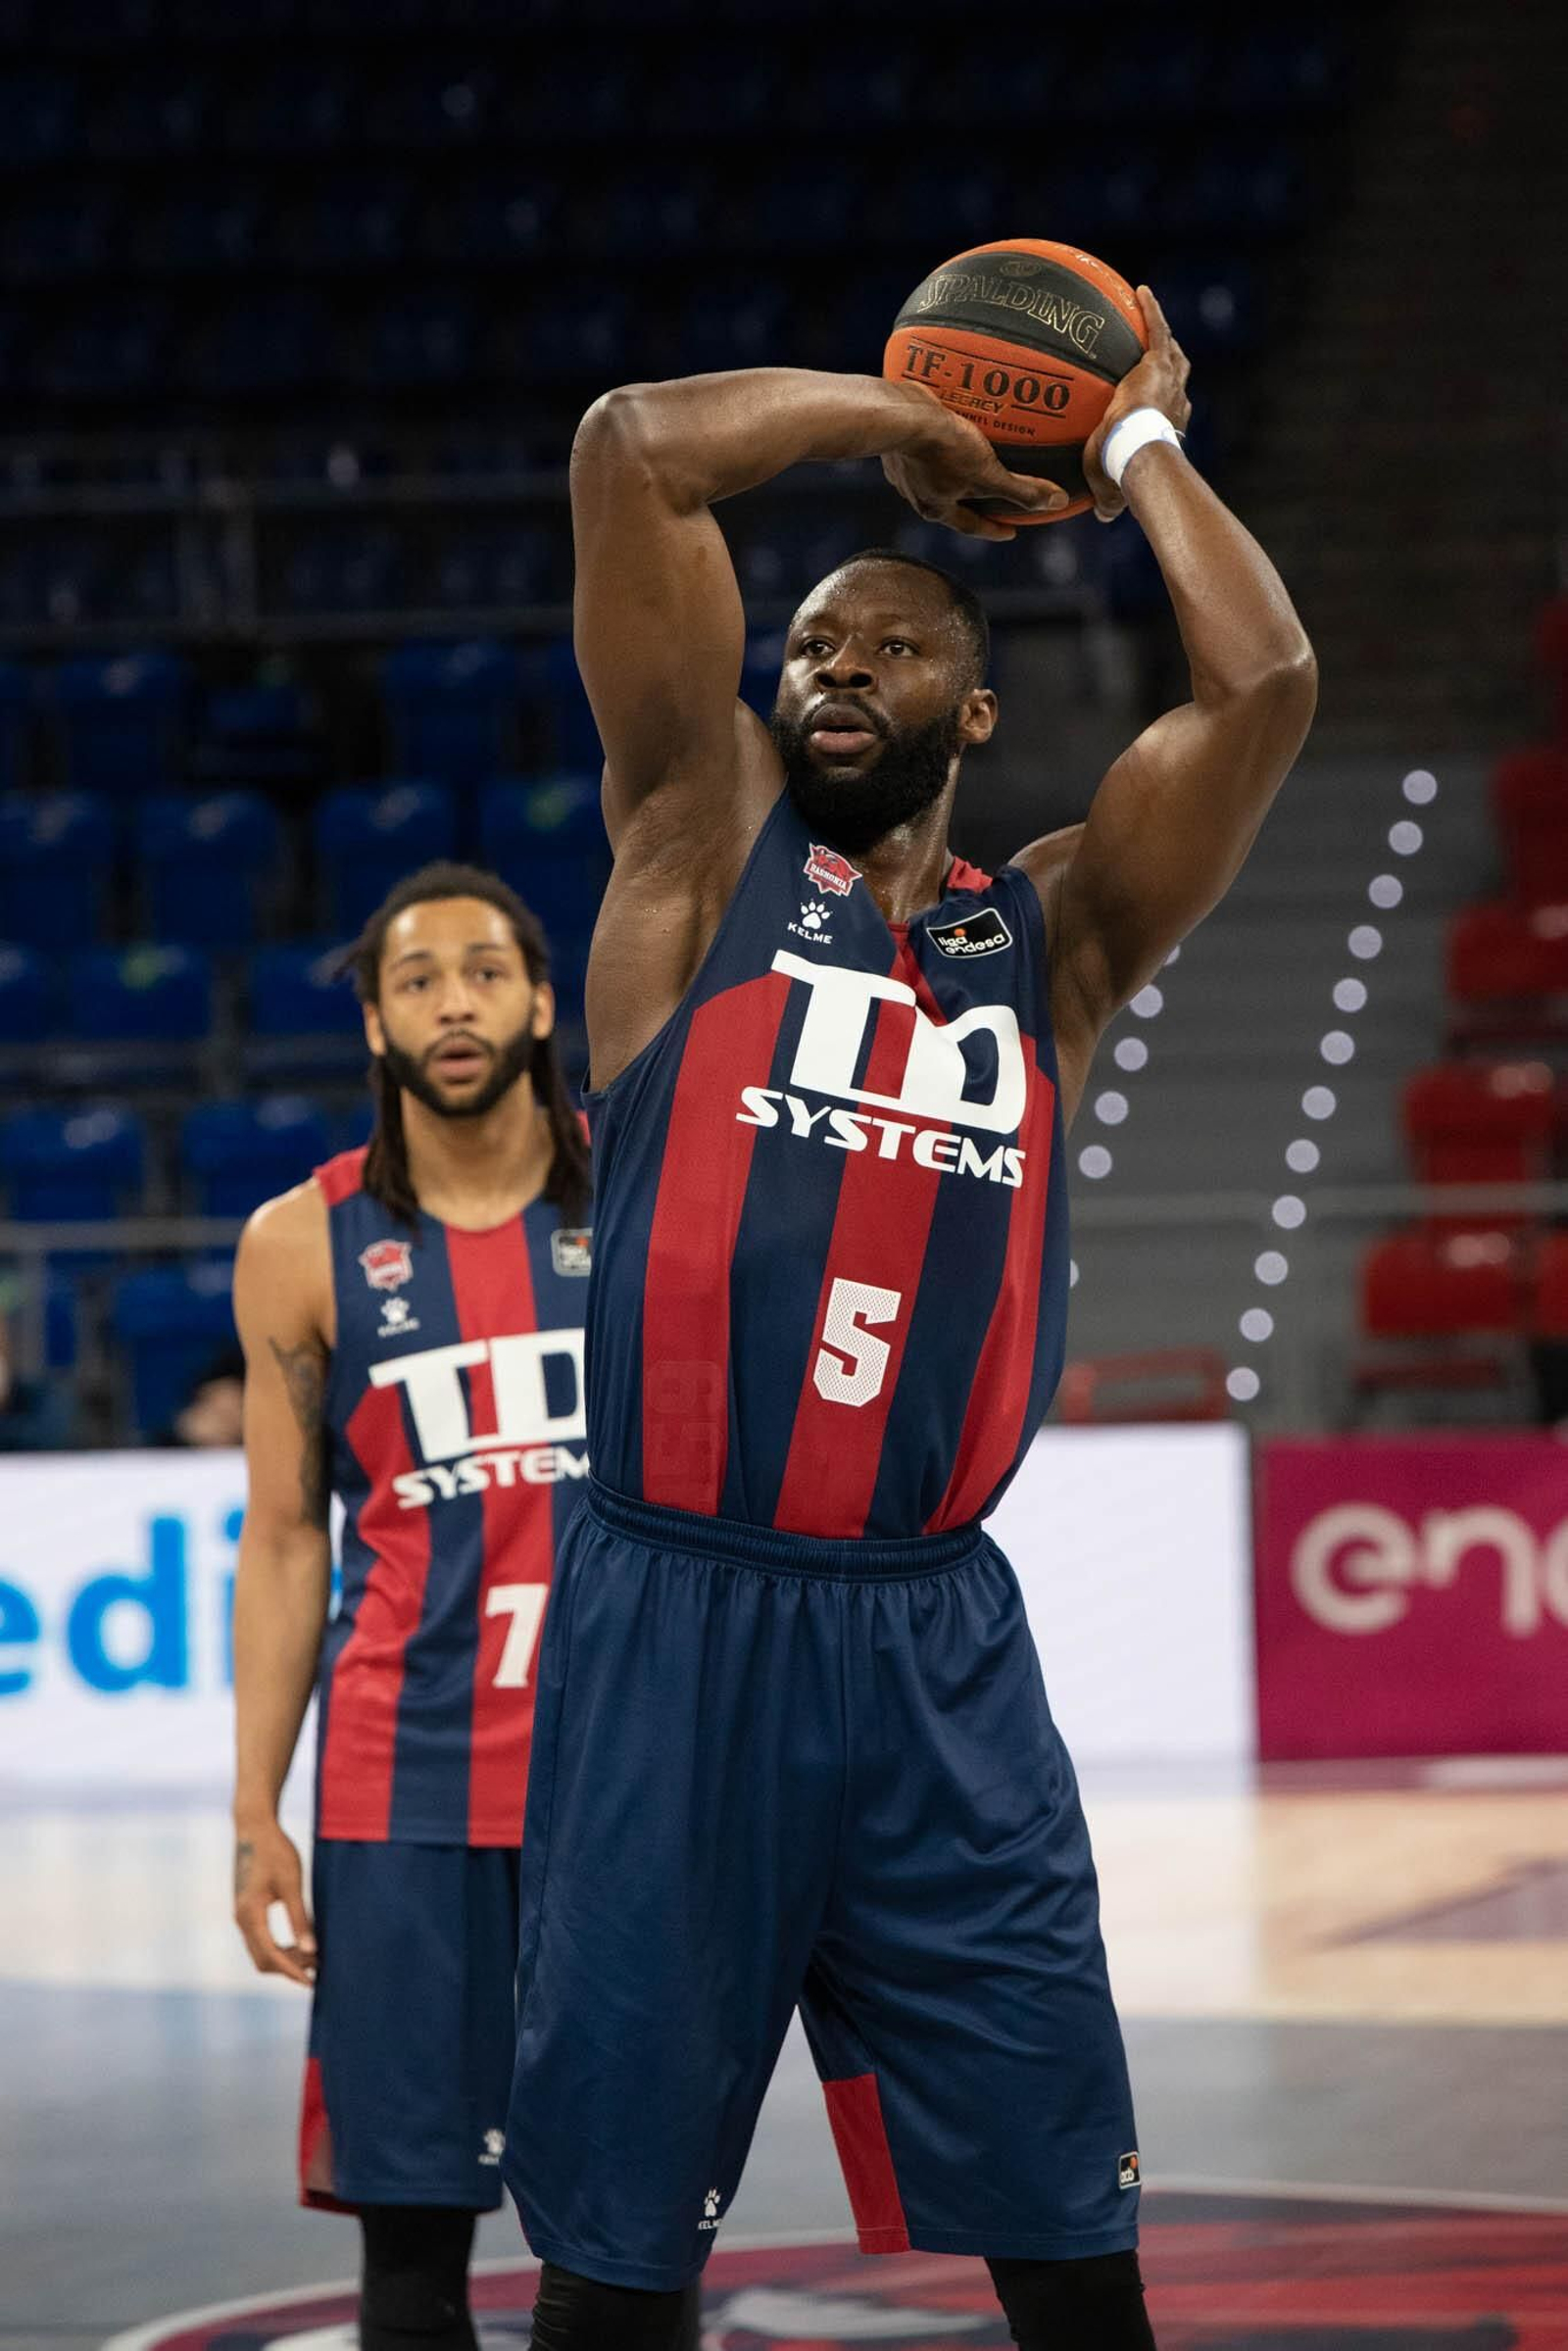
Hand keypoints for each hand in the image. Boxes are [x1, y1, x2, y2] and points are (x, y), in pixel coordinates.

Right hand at [233, 1818, 315, 1986]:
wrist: (254, 1827)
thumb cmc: (275, 1851)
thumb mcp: (291, 1884)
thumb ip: (300, 1918)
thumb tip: (311, 1949)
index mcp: (251, 1914)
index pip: (270, 1954)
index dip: (291, 1970)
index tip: (312, 1981)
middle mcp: (241, 1919)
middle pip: (263, 1959)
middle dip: (290, 1967)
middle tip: (318, 1966)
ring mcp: (241, 1915)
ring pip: (260, 1950)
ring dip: (285, 1958)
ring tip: (313, 1956)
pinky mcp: (246, 1909)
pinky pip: (260, 1939)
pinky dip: (279, 1946)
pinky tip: (300, 1941)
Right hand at [882, 387, 1068, 540]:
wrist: (895, 416)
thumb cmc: (940, 447)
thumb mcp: (987, 472)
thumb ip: (1021, 490)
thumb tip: (1057, 503)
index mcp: (936, 507)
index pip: (971, 526)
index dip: (994, 529)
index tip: (1010, 531)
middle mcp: (916, 494)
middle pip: (951, 501)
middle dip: (971, 499)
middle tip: (991, 494)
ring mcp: (903, 468)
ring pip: (932, 476)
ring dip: (950, 472)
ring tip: (967, 457)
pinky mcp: (896, 441)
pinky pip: (920, 448)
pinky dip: (934, 445)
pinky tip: (942, 431)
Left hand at [1083, 286, 1191, 522]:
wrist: (1137, 452)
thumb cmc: (1124, 473)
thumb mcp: (1112, 487)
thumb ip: (1108, 500)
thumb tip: (1101, 518)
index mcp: (1167, 426)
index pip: (1170, 409)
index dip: (1166, 400)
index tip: (1158, 396)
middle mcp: (1176, 400)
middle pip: (1179, 373)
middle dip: (1172, 361)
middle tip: (1162, 351)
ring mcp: (1169, 379)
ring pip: (1171, 350)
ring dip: (1162, 331)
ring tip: (1149, 312)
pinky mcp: (1157, 363)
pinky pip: (1155, 327)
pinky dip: (1150, 309)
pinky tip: (1139, 290)